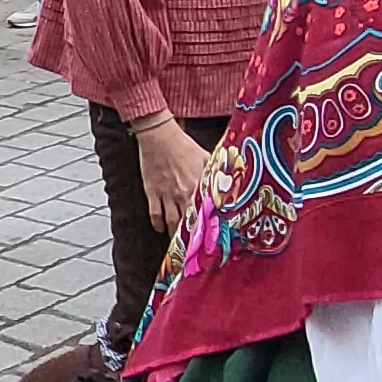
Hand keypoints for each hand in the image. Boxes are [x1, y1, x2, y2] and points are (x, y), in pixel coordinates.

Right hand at [129, 115, 208, 235]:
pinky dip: (158, 225)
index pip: (205, 213)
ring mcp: (166, 195)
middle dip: (191, 236)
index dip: (208, 227)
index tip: (212, 236)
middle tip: (194, 245)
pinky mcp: (152, 193)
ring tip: (178, 242)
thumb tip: (229, 182)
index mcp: (198, 186)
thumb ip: (217, 172)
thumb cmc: (183, 145)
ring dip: (175, 235)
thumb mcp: (206, 157)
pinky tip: (161, 228)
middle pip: (188, 223)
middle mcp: (183, 194)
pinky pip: (155, 215)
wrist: (159, 137)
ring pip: (171, 223)